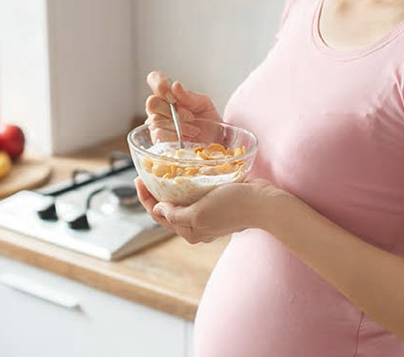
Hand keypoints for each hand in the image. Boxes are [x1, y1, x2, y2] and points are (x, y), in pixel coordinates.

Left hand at [135, 176, 287, 243]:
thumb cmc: (233, 207)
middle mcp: (197, 226)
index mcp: (190, 231)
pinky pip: (195, 196)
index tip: (138, 179)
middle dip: (155, 193)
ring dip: (169, 189)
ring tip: (161, 173)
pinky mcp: (217, 205)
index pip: (158, 216)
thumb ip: (176, 215)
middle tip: (147, 173)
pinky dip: (186, 187)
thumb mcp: (200, 213)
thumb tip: (159, 210)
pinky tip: (184, 175)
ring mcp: (208, 216)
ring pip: (181, 203)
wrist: (265, 203)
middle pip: (168, 210)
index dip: (145, 199)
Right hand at [145, 71, 221, 142]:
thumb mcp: (203, 104)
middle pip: (152, 102)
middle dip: (173, 110)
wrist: (214, 142)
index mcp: (169, 95)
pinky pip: (159, 134)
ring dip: (179, 125)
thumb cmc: (208, 122)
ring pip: (156, 119)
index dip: (159, 83)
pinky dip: (175, 136)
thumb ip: (189, 96)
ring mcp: (157, 125)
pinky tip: (185, 138)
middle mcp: (159, 108)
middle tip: (190, 116)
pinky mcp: (158, 141)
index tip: (172, 93)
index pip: (154, 79)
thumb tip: (175, 86)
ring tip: (193, 130)